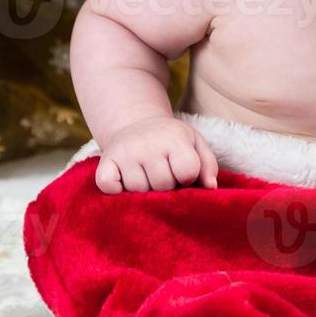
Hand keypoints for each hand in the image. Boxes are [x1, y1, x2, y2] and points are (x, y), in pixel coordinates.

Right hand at [94, 117, 218, 192]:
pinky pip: (108, 187)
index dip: (188, 178)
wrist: (138, 125)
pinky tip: (125, 182)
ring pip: (138, 190)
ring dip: (145, 191)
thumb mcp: (195, 144)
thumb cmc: (172, 141)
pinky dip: (116, 191)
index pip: (187, 172)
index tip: (183, 173)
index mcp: (173, 138)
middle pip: (163, 185)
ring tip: (148, 177)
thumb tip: (210, 188)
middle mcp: (147, 144)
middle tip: (164, 175)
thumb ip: (207, 165)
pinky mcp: (105, 163)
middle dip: (167, 186)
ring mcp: (124, 153)